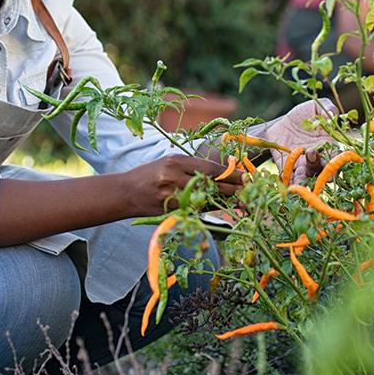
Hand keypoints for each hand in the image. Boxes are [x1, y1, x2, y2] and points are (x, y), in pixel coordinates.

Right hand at [126, 154, 242, 215]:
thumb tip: (222, 173)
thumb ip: (192, 167)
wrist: (125, 193)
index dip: (231, 174)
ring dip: (222, 200)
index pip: (210, 169)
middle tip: (247, 189)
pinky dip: (207, 208)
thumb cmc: (150, 174)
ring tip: (235, 197)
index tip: (247, 176)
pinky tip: (214, 205)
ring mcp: (172, 197)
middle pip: (211, 186)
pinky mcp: (170, 212)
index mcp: (175, 162)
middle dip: (232, 189)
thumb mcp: (170, 162)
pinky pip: (195, 210)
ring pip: (206, 201)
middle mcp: (174, 179)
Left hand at [261, 98, 338, 181]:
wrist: (280, 123)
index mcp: (328, 145)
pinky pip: (292, 178)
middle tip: (315, 160)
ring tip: (302, 173)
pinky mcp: (289, 168)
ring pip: (309, 176)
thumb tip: (333, 114)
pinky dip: (293, 181)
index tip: (336, 160)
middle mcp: (318, 158)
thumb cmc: (303, 115)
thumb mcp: (315, 107)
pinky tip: (292, 184)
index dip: (338, 160)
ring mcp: (304, 165)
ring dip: (307, 177)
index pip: (336, 155)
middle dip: (323, 170)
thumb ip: (327, 108)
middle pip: (324, 169)